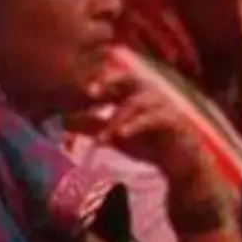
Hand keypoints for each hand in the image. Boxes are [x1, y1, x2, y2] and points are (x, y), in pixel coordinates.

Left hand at [64, 52, 207, 187]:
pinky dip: (137, 124)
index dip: (95, 83)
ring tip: (102, 137)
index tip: (73, 92)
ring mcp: (164, 105)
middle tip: (90, 91)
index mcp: (134, 94)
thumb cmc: (148, 143)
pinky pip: (155, 118)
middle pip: (131, 78)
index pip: (114, 81)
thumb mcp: (114, 135)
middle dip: (111, 81)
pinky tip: (122, 134)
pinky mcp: (175, 119)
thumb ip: (92, 126)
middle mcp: (150, 94)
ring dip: (118, 118)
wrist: (180, 163)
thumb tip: (61, 119)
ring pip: (139, 102)